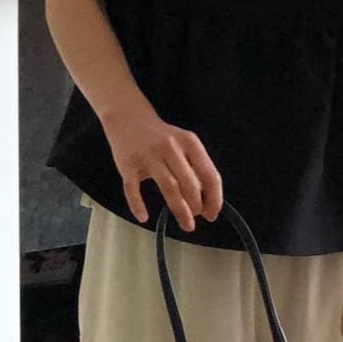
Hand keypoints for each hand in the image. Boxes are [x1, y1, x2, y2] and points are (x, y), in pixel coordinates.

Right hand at [101, 98, 223, 230]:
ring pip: (169, 187)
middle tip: (196, 217)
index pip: (209, 173)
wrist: (128, 117)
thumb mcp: (183, 143)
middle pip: (190, 183)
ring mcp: (148, 156)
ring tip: (187, 224)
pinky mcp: (128, 165)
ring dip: (180, 209)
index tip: (213, 213)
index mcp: (189, 142)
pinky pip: (133, 189)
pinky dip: (138, 205)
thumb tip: (207, 197)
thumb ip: (195, 165)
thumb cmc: (162, 136)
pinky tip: (144, 217)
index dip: (214, 197)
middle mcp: (171, 148)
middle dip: (197, 205)